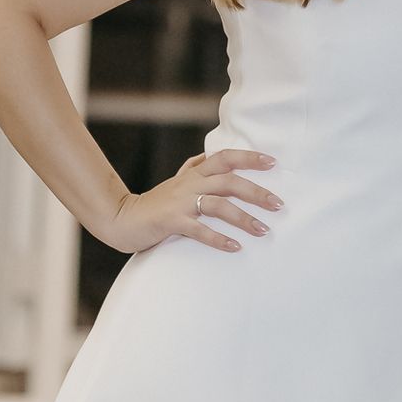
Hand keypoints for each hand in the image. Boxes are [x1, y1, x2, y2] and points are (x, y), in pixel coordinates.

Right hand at [102, 148, 279, 255]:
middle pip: (229, 181)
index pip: (224, 157)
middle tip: (279, 205)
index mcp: (193, 174)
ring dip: (243, 218)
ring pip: (218, 205)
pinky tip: (235, 247)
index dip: (249, 157)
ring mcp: (180, 203)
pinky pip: (199, 230)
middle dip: (257, 192)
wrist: (122, 219)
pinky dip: (218, 239)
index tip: (273, 162)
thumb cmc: (155, 203)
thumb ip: (193, 168)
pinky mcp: (170, 222)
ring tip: (263, 230)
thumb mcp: (177, 181)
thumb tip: (209, 155)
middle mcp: (189, 184)